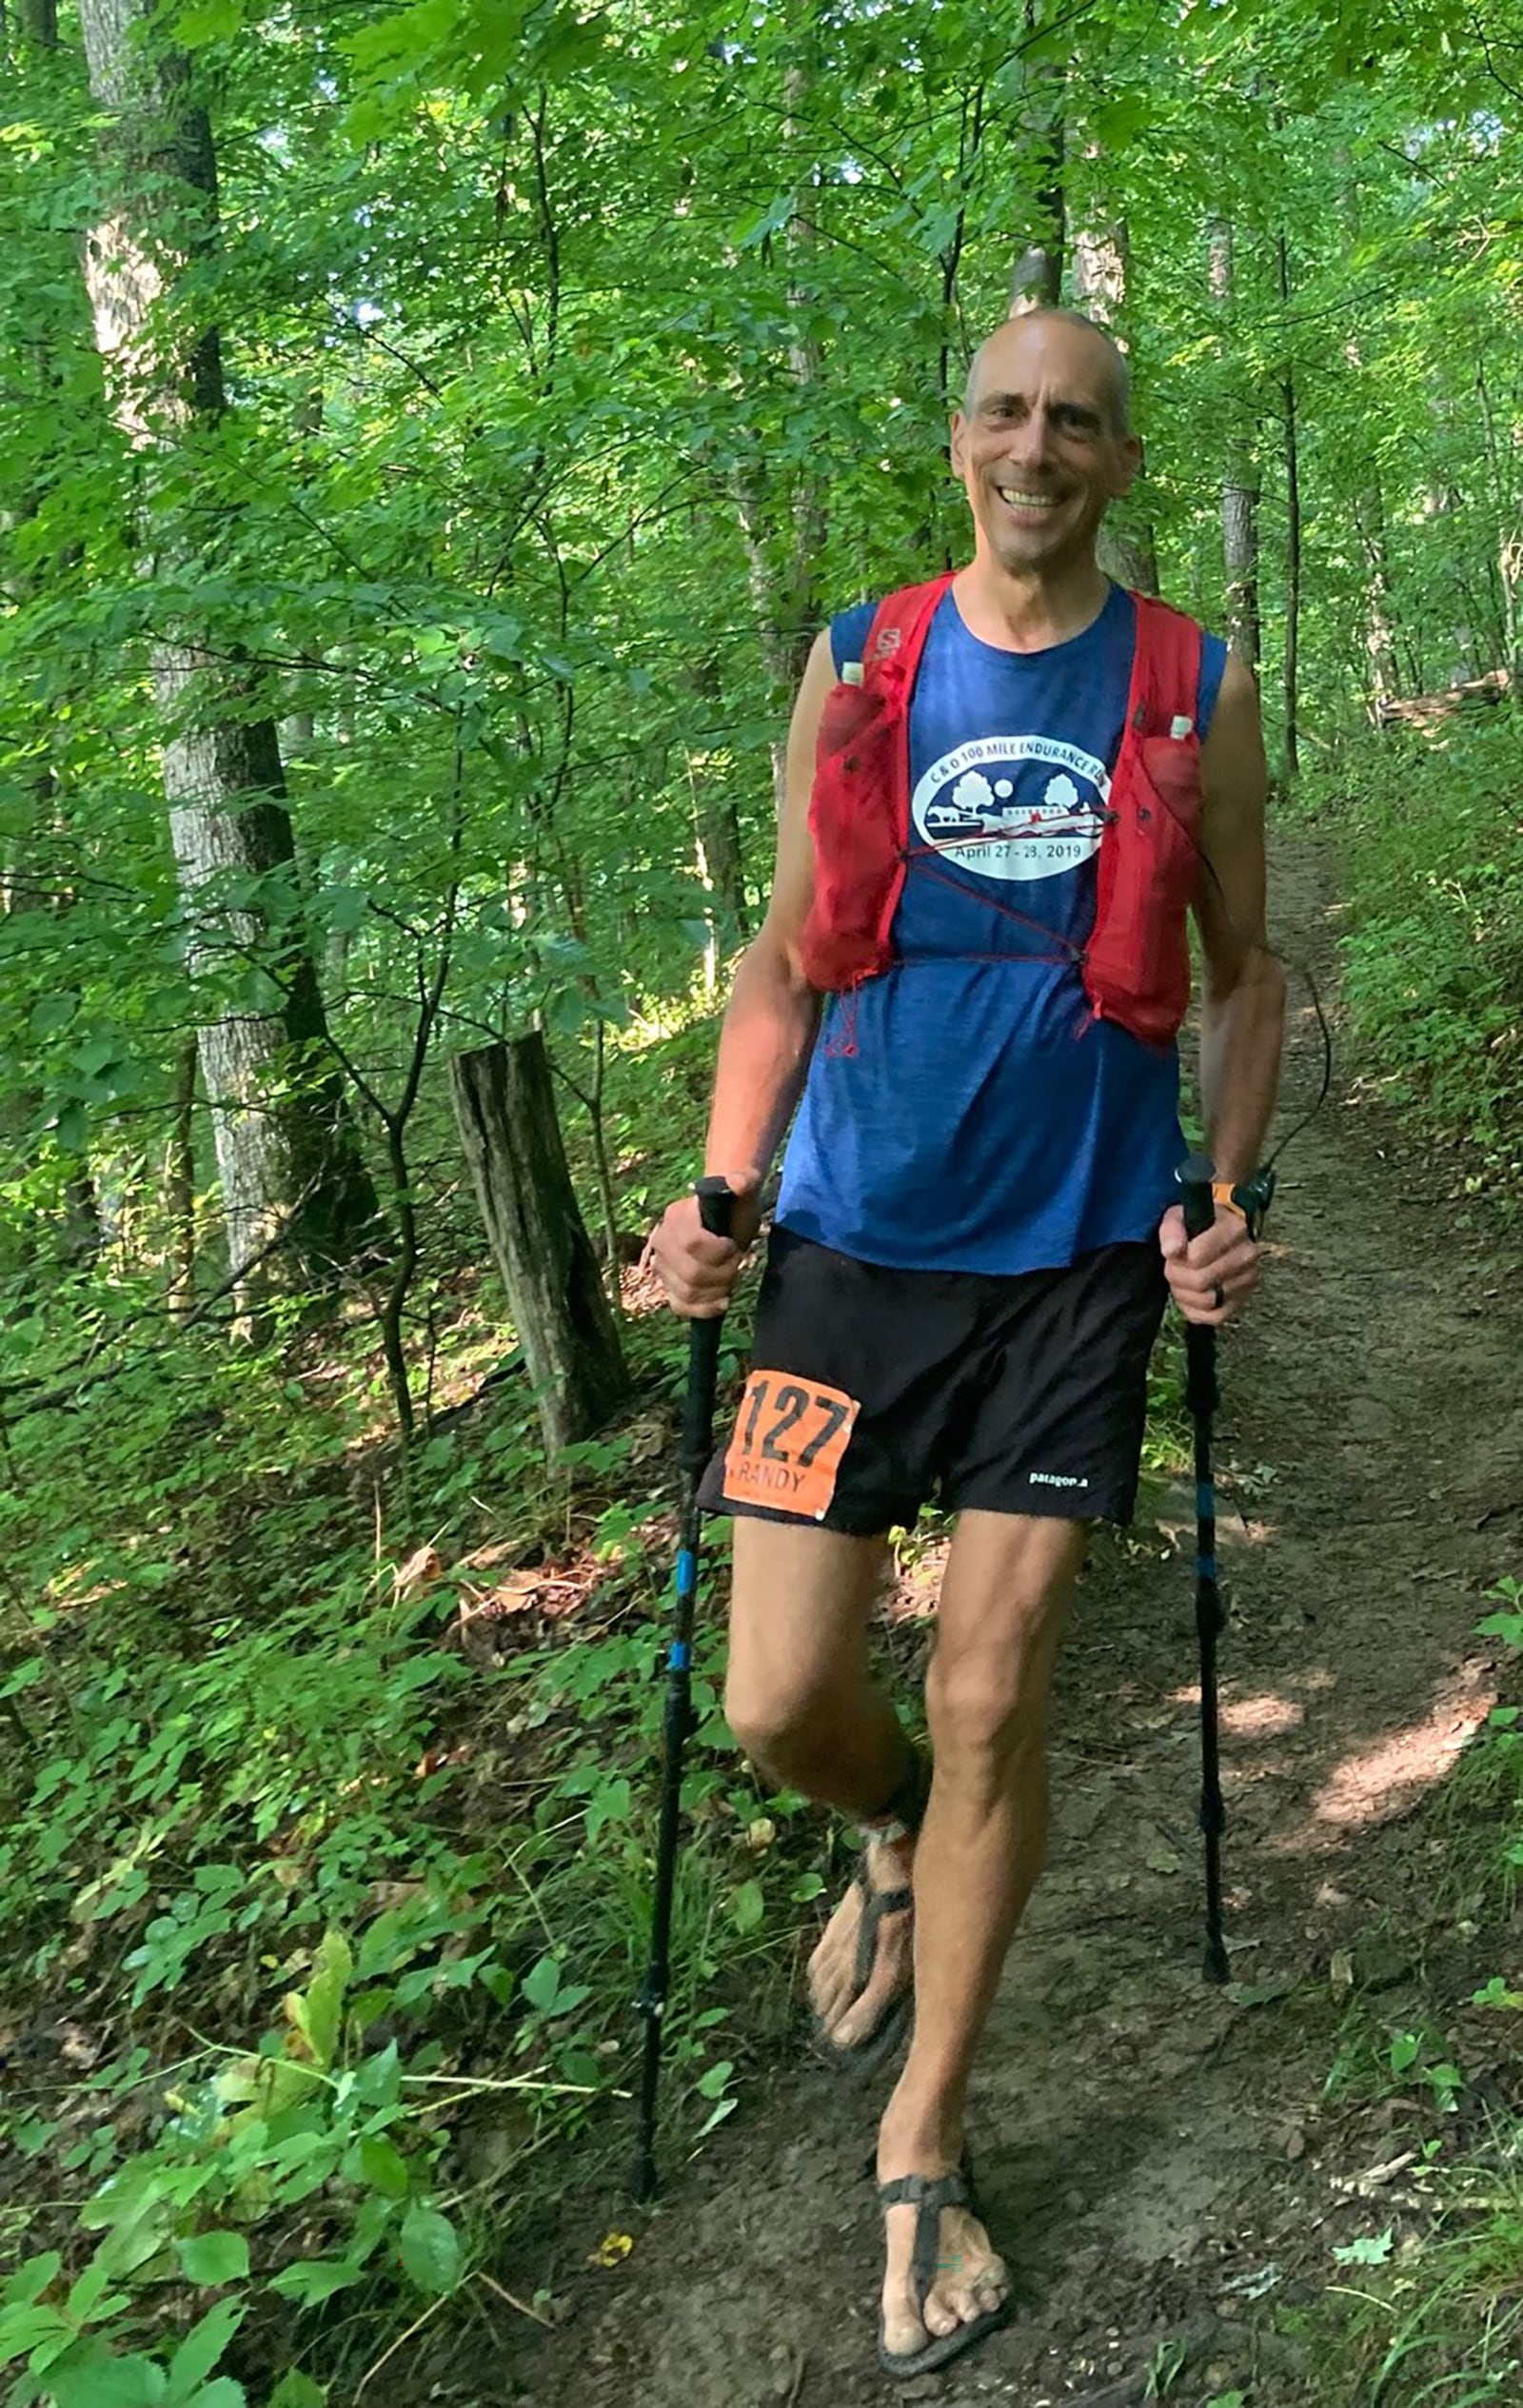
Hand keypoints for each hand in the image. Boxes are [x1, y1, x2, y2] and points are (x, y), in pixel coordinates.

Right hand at [643, 1175, 762, 1318]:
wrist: (725, 1222)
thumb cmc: (734, 1206)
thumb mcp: (745, 1191)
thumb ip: (745, 1182)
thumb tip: (737, 1181)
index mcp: (677, 1216)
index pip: (693, 1243)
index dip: (720, 1251)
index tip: (733, 1244)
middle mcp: (661, 1240)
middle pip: (691, 1274)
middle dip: (723, 1274)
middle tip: (736, 1263)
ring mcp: (661, 1265)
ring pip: (686, 1293)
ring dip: (716, 1291)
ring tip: (730, 1278)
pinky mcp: (667, 1285)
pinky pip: (679, 1305)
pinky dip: (702, 1309)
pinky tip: (721, 1302)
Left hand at [1158, 1201, 1261, 1325]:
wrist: (1218, 1237)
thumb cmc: (1197, 1226)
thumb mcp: (1180, 1216)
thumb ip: (1172, 1228)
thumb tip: (1172, 1250)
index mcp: (1234, 1228)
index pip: (1196, 1257)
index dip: (1177, 1257)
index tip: (1176, 1251)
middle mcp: (1247, 1255)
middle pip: (1199, 1281)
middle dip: (1178, 1276)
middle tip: (1175, 1267)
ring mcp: (1247, 1280)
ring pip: (1205, 1301)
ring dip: (1185, 1293)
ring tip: (1183, 1279)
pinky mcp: (1242, 1301)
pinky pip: (1212, 1318)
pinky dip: (1195, 1309)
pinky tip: (1192, 1294)